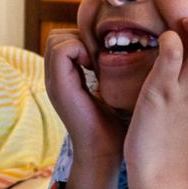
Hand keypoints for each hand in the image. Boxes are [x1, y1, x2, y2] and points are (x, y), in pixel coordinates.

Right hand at [44, 29, 128, 167]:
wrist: (104, 152)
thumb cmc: (115, 125)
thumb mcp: (113, 90)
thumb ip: (111, 70)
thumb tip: (134, 47)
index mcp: (65, 78)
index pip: (64, 38)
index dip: (84, 38)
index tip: (105, 55)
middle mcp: (54, 78)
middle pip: (56, 35)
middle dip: (80, 36)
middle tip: (101, 55)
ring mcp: (54, 81)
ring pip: (56, 38)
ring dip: (80, 42)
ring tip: (98, 62)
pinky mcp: (58, 86)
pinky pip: (61, 50)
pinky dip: (79, 49)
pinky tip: (95, 66)